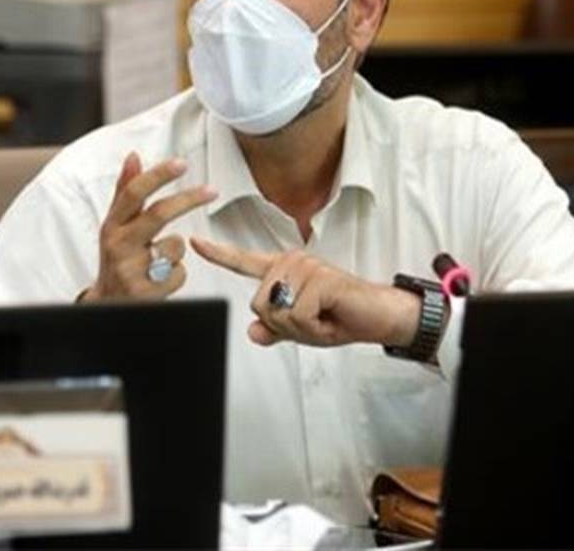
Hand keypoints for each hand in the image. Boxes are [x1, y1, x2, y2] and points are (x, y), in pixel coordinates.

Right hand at [79, 152, 217, 302]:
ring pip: (175, 246)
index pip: (133, 194)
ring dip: (176, 251)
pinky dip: (177, 275)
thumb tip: (134, 155)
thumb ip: (125, 191)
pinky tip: (160, 281)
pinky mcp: (146, 293)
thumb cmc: (117, 259)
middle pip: (158, 214)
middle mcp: (118, 246)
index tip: (181, 163)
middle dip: (188, 199)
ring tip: (159, 262)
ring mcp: (131, 270)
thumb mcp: (115, 226)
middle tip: (212, 190)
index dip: (158, 176)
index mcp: (111, 226)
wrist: (108, 306)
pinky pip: (180, 273)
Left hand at [190, 237, 419, 347]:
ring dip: (301, 329)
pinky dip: (313, 329)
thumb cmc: (342, 317)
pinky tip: (331, 317)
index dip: (218, 254)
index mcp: (284, 270)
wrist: (378, 317)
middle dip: (284, 327)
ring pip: (276, 312)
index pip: (244, 262)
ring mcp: (306, 267)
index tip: (194, 242)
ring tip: (324, 318)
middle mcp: (292, 262)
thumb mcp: (302, 329)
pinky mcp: (320, 279)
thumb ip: (276, 329)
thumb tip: (253, 332)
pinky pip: (297, 316)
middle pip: (258, 305)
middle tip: (313, 321)